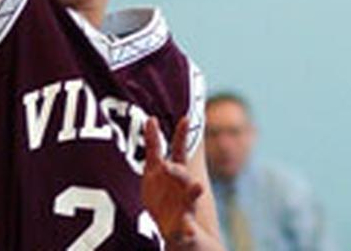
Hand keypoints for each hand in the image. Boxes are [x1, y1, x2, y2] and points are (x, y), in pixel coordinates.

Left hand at [142, 117, 204, 246]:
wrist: (177, 231)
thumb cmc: (164, 197)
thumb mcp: (154, 172)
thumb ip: (154, 147)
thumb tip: (151, 118)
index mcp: (175, 174)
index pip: (179, 151)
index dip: (181, 135)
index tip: (185, 118)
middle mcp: (183, 187)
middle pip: (182, 175)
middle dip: (176, 170)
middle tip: (166, 165)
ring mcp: (186, 207)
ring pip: (191, 198)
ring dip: (194, 192)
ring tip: (199, 187)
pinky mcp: (183, 227)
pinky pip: (186, 230)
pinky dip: (188, 231)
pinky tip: (188, 232)